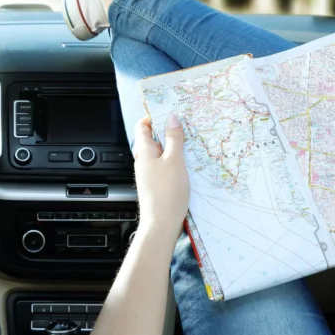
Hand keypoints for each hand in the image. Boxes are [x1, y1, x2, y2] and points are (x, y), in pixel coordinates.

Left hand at [132, 114, 188, 237]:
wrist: (162, 224)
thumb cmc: (167, 192)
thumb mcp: (175, 160)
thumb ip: (174, 138)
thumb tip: (172, 118)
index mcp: (144, 151)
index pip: (143, 126)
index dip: (154, 116)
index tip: (170, 111)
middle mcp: (143, 161)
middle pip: (153, 139)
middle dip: (168, 131)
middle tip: (186, 126)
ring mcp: (149, 173)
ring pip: (161, 154)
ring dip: (174, 148)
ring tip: (191, 144)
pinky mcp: (157, 184)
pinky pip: (165, 167)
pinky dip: (175, 162)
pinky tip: (188, 165)